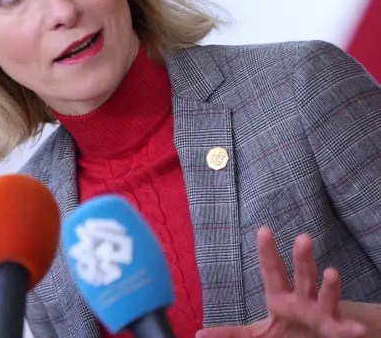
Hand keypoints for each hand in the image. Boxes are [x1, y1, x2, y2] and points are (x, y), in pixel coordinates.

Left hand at [197, 227, 366, 337]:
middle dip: (302, 258)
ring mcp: (321, 313)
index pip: (272, 270)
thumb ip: (231, 333)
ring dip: (330, 286)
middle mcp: (303, 299)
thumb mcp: (258, 333)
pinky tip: (358, 331)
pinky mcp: (336, 330)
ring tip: (332, 271)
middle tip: (302, 237)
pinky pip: (344, 330)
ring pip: (326, 296)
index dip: (267, 252)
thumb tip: (198, 334)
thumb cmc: (288, 331)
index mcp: (280, 296)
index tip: (263, 230)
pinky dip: (351, 330)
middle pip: (302, 275)